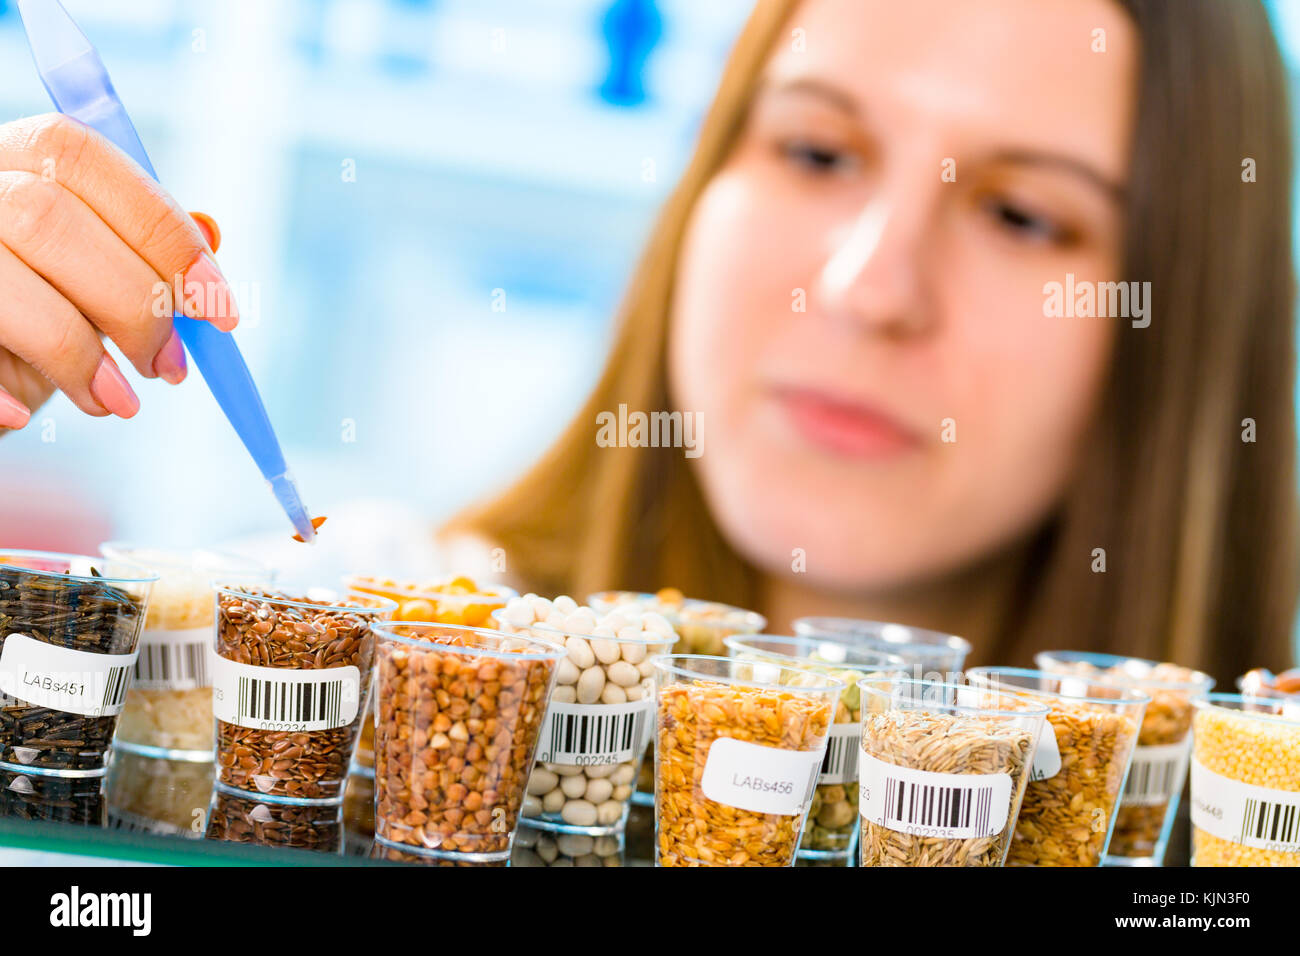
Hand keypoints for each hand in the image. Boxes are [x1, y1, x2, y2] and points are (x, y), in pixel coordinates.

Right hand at [0, 114, 238, 430]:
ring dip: (76, 353)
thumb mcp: (100, 277)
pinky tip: (21, 416)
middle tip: (169, 368)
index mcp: (22, 154)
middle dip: (131, 304)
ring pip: (2, 281)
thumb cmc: (47, 307)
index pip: (90, 164)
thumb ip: (147, 254)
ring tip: (118, 402)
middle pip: (47, 220)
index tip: (221, 309)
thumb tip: (212, 233)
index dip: (164, 236)